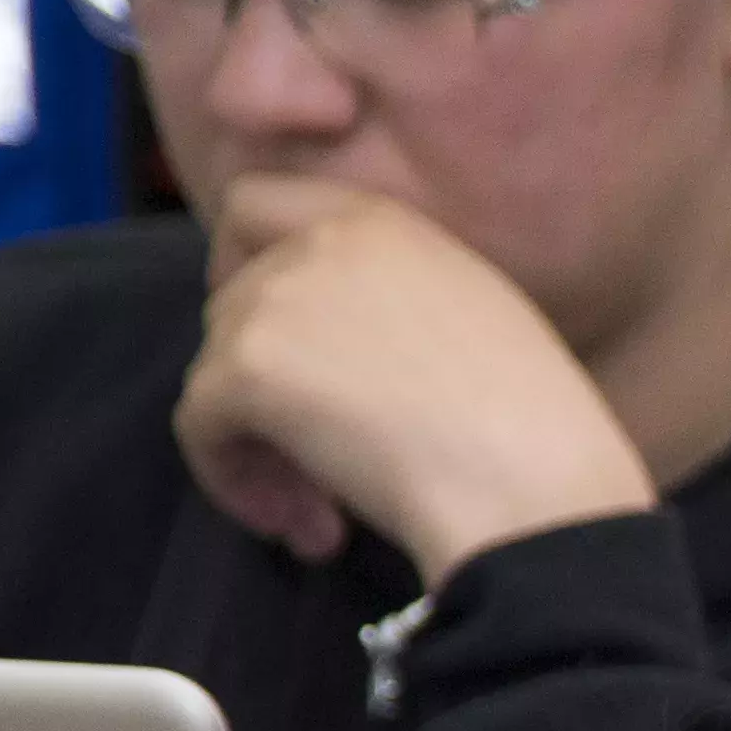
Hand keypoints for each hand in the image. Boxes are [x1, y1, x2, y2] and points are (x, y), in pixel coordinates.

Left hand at [176, 176, 652, 584]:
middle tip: (318, 461)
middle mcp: (322, 241)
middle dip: (260, 386)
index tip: (273, 334)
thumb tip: (320, 354)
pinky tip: (307, 527)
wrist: (532, 480)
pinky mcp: (248, 367)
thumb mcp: (471, 320)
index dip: (238, 265)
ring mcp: (278, 298)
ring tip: (325, 515)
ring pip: (212, 372)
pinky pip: (199, 428)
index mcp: (384, 222)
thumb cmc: (531, 426)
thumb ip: (386, 301)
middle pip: (228, 306)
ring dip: (258, 448)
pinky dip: (234, 482)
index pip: (253, 203)